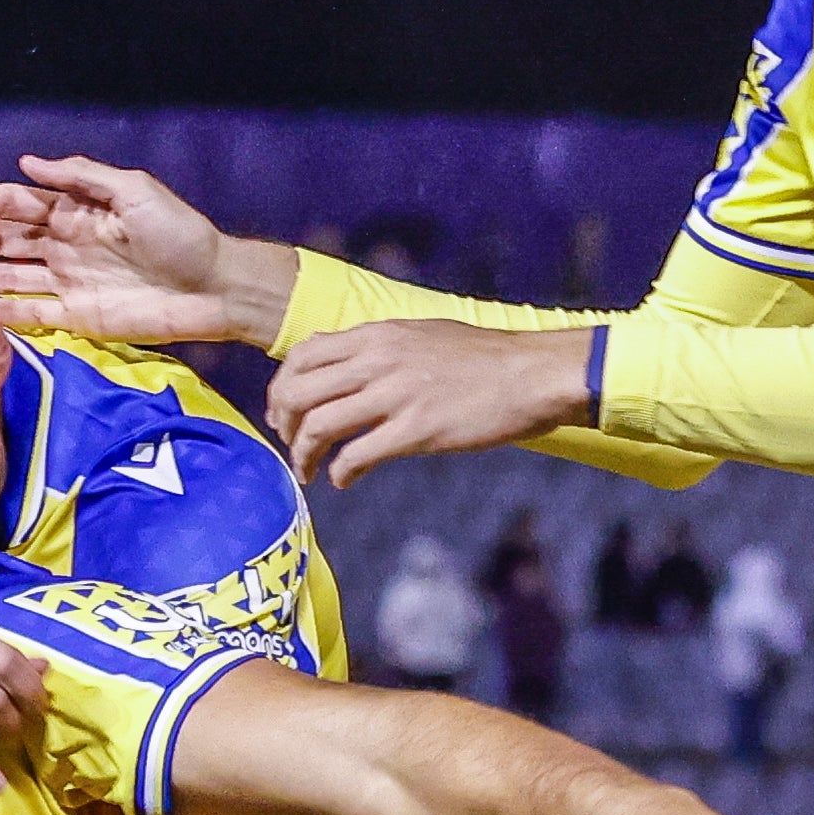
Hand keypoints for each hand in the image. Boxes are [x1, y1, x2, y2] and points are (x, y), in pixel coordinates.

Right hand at [0, 156, 280, 348]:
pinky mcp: (76, 317)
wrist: (214, 287)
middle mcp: (62, 244)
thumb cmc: (179, 233)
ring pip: (8, 277)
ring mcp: (66, 281)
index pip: (13, 204)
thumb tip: (27, 164)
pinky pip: (29, 313)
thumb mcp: (135, 190)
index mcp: (72, 210)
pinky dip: (1, 313)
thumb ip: (81, 176)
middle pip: (2, 240)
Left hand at [264, 316, 597, 484]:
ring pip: (319, 426)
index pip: (302, 357)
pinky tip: (344, 480)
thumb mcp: (421, 334)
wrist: (531, 374)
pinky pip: (356, 455)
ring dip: (304, 455)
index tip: (286, 414)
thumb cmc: (483, 358)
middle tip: (292, 446)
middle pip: (299, 392)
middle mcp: (378, 361)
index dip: (282, 389)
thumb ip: (380, 347)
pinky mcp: (416, 430)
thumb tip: (348, 364)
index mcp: (377, 335)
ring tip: (309, 471)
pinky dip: (340, 473)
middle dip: (284, 425)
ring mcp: (395, 395)